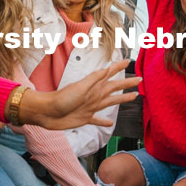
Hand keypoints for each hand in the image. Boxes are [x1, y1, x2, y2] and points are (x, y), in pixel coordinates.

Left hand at [20, 60, 139, 129]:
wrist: (47, 112)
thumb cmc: (61, 99)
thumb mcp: (80, 87)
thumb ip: (94, 79)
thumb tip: (107, 68)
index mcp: (94, 86)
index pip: (110, 74)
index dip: (119, 68)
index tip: (129, 61)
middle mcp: (95, 95)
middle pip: (115, 88)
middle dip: (127, 84)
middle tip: (139, 79)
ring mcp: (91, 107)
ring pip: (111, 102)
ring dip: (122, 99)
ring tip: (133, 97)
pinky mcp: (85, 119)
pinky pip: (97, 120)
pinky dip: (104, 122)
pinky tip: (110, 124)